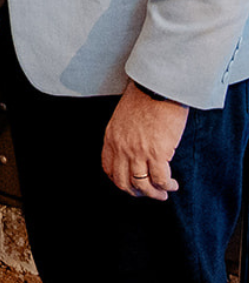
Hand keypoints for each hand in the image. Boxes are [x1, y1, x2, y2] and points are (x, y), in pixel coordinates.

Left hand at [102, 81, 188, 199]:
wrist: (157, 88)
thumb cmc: (144, 99)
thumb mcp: (123, 118)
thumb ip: (124, 136)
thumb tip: (134, 152)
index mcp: (111, 137)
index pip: (109, 168)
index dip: (120, 181)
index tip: (131, 184)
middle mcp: (121, 147)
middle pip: (123, 182)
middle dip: (136, 192)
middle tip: (148, 193)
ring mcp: (138, 151)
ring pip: (142, 185)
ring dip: (154, 194)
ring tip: (163, 192)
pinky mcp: (157, 152)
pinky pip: (160, 180)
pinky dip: (167, 186)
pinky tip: (173, 184)